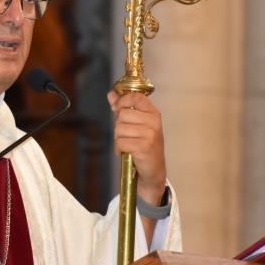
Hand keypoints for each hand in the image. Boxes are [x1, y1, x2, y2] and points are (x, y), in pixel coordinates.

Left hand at [107, 91, 166, 207]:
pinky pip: (120, 142)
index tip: (118, 108)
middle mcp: (153, 122)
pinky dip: (120, 148)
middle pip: (122, 114)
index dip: (123, 101)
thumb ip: (124, 107)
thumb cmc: (144, 144)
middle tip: (127, 135)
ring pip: (119, 128)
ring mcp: (150, 134)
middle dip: (119, 126)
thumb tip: (111, 94)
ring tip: (128, 144)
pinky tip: (128, 151)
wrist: (153, 169)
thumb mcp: (137, 124)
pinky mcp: (143, 147)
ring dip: (119, 139)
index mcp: (153, 113)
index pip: (136, 97)